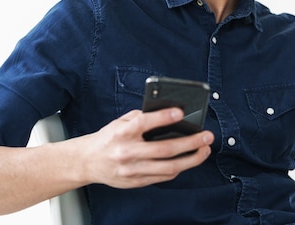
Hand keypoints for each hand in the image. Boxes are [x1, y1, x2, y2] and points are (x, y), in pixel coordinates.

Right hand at [77, 108, 213, 188]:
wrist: (87, 162)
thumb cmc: (109, 138)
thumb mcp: (121, 121)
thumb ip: (143, 117)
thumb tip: (170, 114)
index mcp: (122, 133)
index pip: (145, 123)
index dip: (164, 117)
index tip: (181, 112)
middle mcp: (127, 152)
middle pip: (164, 149)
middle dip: (191, 143)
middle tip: (207, 136)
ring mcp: (132, 170)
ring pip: (168, 168)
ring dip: (191, 159)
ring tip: (205, 150)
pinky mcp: (136, 182)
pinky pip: (163, 177)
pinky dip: (178, 169)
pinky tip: (188, 161)